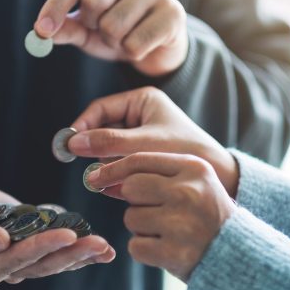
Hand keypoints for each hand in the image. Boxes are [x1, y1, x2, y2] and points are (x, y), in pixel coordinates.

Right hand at [0, 181, 115, 285]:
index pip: (17, 258)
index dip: (42, 247)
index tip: (65, 234)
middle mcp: (4, 267)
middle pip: (42, 265)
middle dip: (72, 254)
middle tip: (98, 243)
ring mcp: (20, 260)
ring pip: (54, 263)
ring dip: (81, 255)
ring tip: (105, 248)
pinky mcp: (33, 247)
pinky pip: (57, 254)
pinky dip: (80, 253)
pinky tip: (103, 251)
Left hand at [35, 0, 187, 76]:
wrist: (158, 44)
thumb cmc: (117, 28)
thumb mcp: (86, 28)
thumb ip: (65, 27)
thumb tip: (42, 32)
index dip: (55, 7)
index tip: (42, 30)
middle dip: (91, 24)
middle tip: (100, 29)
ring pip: (114, 25)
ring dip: (112, 41)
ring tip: (123, 37)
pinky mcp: (173, 12)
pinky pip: (135, 44)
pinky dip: (131, 53)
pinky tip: (141, 45)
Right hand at [68, 87, 238, 196]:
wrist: (220, 176)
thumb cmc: (186, 151)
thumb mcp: (144, 144)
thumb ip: (108, 143)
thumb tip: (73, 143)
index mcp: (142, 100)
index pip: (101, 108)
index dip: (82, 125)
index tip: (69, 145)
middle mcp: (140, 116)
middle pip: (103, 130)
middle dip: (93, 150)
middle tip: (83, 166)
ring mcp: (142, 137)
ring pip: (110, 150)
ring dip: (104, 165)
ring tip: (102, 181)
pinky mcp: (144, 157)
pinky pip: (121, 164)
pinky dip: (115, 175)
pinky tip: (114, 188)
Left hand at [86, 152, 234, 282]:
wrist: (237, 252)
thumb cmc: (205, 211)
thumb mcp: (192, 180)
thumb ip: (154, 173)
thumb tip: (103, 178)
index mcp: (194, 167)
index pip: (139, 160)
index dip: (112, 168)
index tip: (95, 176)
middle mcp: (188, 192)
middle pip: (130, 187)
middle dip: (134, 200)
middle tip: (153, 209)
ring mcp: (182, 223)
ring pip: (131, 217)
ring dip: (141, 226)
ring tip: (167, 230)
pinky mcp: (174, 252)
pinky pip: (135, 246)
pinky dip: (145, 250)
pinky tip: (166, 247)